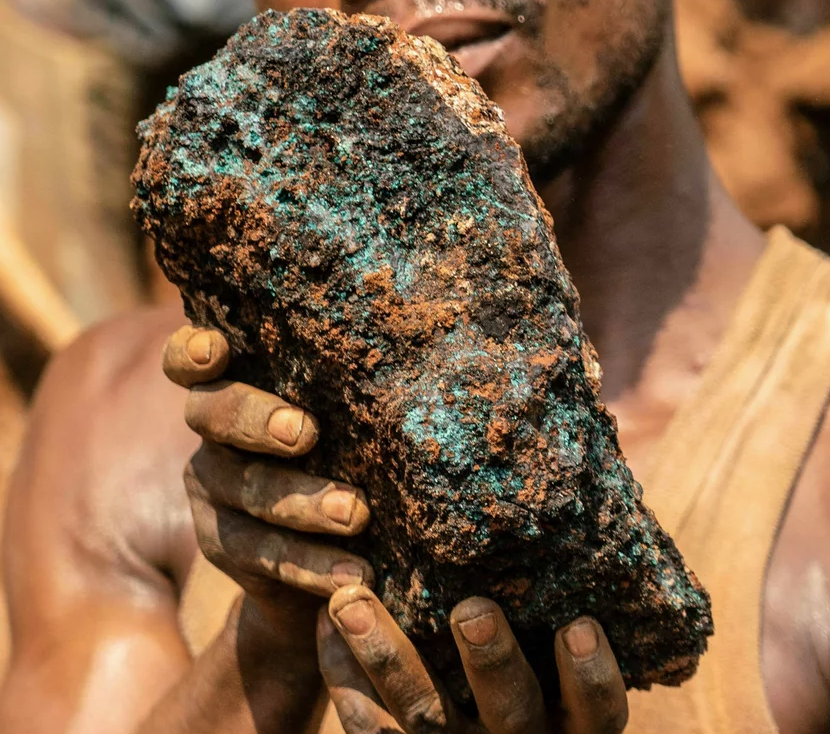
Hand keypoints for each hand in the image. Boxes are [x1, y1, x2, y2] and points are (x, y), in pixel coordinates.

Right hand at [162, 325, 373, 609]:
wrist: (321, 549)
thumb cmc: (343, 451)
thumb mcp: (341, 418)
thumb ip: (347, 389)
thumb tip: (413, 342)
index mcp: (235, 389)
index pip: (189, 361)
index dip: (192, 352)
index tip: (216, 350)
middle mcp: (213, 437)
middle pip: (213, 415)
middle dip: (257, 421)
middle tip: (306, 433)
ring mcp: (214, 493)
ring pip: (248, 491)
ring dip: (303, 503)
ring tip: (356, 514)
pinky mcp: (226, 548)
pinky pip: (266, 556)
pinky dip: (313, 565)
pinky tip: (353, 576)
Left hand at [318, 586, 627, 733]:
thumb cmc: (535, 687)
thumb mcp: (562, 680)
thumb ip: (569, 626)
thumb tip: (576, 526)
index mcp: (570, 730)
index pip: (598, 714)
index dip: (591, 675)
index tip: (577, 623)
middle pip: (508, 712)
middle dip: (491, 660)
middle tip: (471, 609)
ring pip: (423, 717)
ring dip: (387, 655)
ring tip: (351, 600)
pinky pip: (369, 728)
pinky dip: (343, 677)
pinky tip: (325, 623)